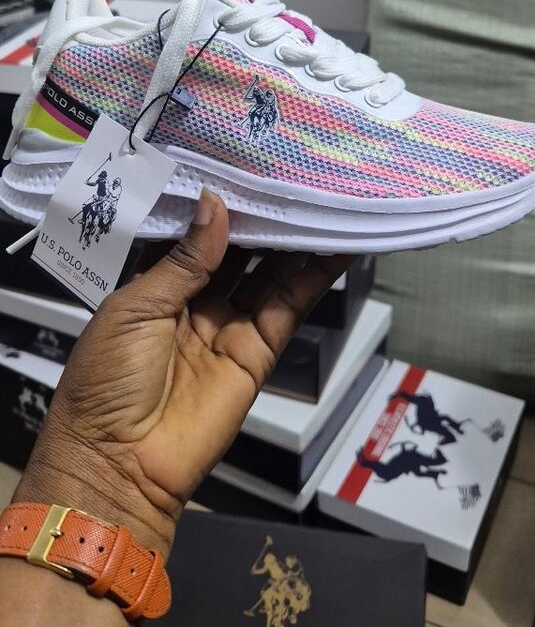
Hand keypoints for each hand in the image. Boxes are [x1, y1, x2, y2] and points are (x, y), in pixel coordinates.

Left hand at [16, 191, 349, 557]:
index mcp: (153, 285)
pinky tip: (334, 243)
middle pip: (237, 249)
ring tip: (323, 196)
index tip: (242, 164)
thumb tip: (216, 205)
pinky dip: (315, 275)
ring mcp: (228, 324)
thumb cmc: (107, 380)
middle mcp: (193, 300)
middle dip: (261, 215)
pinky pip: (289, 305)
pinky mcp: (258, 351)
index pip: (192, 233)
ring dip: (295, 238)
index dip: (216, 202)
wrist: (120, 462)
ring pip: (269, 271)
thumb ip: (184, 258)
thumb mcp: (136, 307)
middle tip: (291, 172)